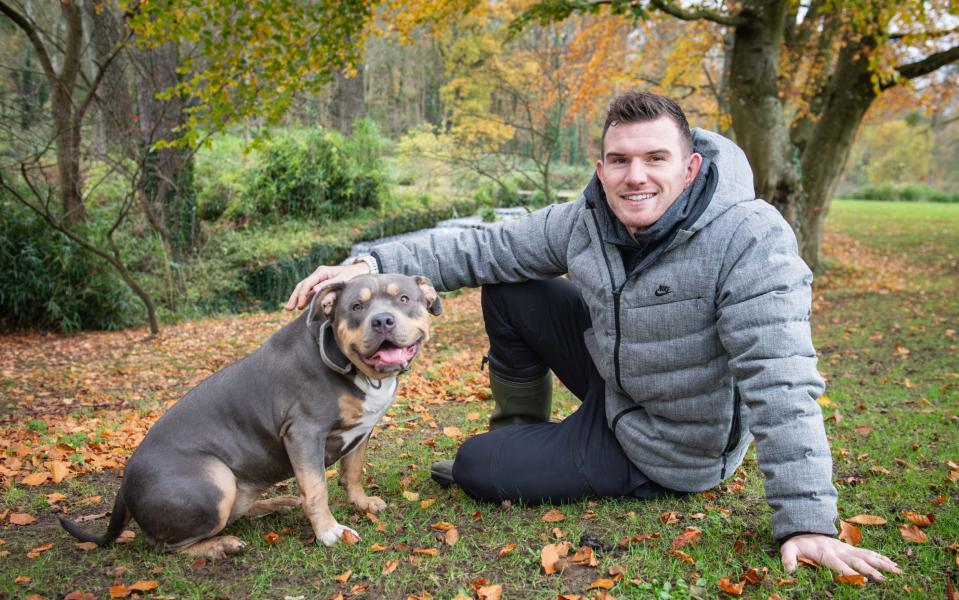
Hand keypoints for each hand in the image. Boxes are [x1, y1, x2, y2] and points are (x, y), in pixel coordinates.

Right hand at [284, 262, 369, 309]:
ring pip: (304, 288)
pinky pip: (310, 291)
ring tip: (291, 308)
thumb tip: (314, 290)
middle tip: (288, 308)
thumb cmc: (352, 275)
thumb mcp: (341, 279)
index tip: (298, 305)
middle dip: (295, 297)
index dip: (301, 295)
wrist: (361, 270)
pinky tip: (301, 305)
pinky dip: (305, 298)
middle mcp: (318, 275)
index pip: (307, 284)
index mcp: (321, 272)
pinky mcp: (322, 284)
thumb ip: (328, 285)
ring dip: (298, 298)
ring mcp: (319, 279)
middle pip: (302, 286)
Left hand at [781, 534, 900, 580]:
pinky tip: (893, 564)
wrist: (804, 529)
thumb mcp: (789, 549)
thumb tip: (788, 570)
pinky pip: (868, 553)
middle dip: (870, 570)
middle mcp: (840, 551)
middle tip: (884, 579)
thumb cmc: (798, 544)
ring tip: (897, 571)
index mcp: (825, 554)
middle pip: (857, 561)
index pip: (839, 565)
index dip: (849, 573)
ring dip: (882, 563)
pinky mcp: (851, 549)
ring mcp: (847, 549)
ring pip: (867, 556)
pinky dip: (881, 558)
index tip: (862, 581)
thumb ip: (788, 558)